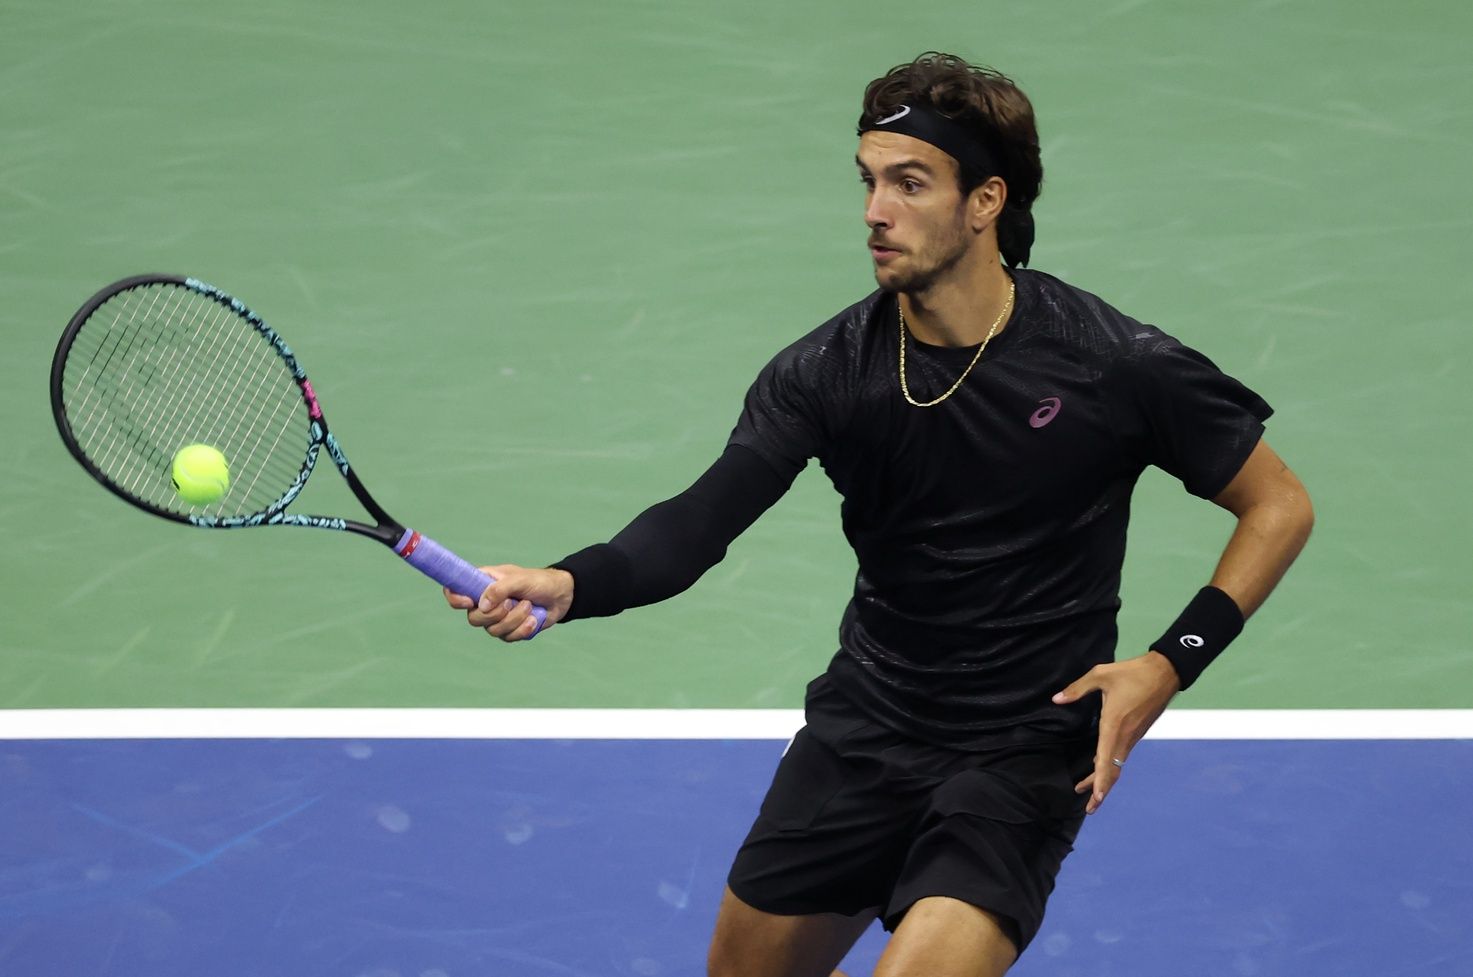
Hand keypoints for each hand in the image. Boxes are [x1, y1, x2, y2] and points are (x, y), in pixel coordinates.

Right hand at [442, 565, 573, 641]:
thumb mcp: (519, 580)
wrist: (561, 596)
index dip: (455, 598)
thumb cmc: (538, 581)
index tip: (469, 602)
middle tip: (512, 603)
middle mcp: (486, 601)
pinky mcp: (510, 630)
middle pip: (474, 618)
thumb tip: (481, 605)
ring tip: (529, 607)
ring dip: (514, 620)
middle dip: (495, 614)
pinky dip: (522, 630)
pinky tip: (533, 619)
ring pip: (492, 630)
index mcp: (482, 582)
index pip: (455, 590)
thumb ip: (499, 589)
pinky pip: (508, 638)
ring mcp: (497, 617)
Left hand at [1053, 651, 1179, 814]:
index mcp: (1115, 725)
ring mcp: (1134, 736)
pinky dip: (1110, 765)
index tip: (1096, 799)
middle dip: (1100, 790)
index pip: (1106, 760)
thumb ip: (1078, 688)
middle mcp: (1125, 736)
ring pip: (1117, 763)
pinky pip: (1122, 754)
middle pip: (1112, 770)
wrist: (1165, 672)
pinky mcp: (1137, 732)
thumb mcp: (1101, 674)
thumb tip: (1056, 699)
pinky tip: (1099, 765)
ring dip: (1104, 778)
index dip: (1101, 781)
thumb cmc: (1132, 673)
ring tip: (1086, 790)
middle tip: (1089, 808)